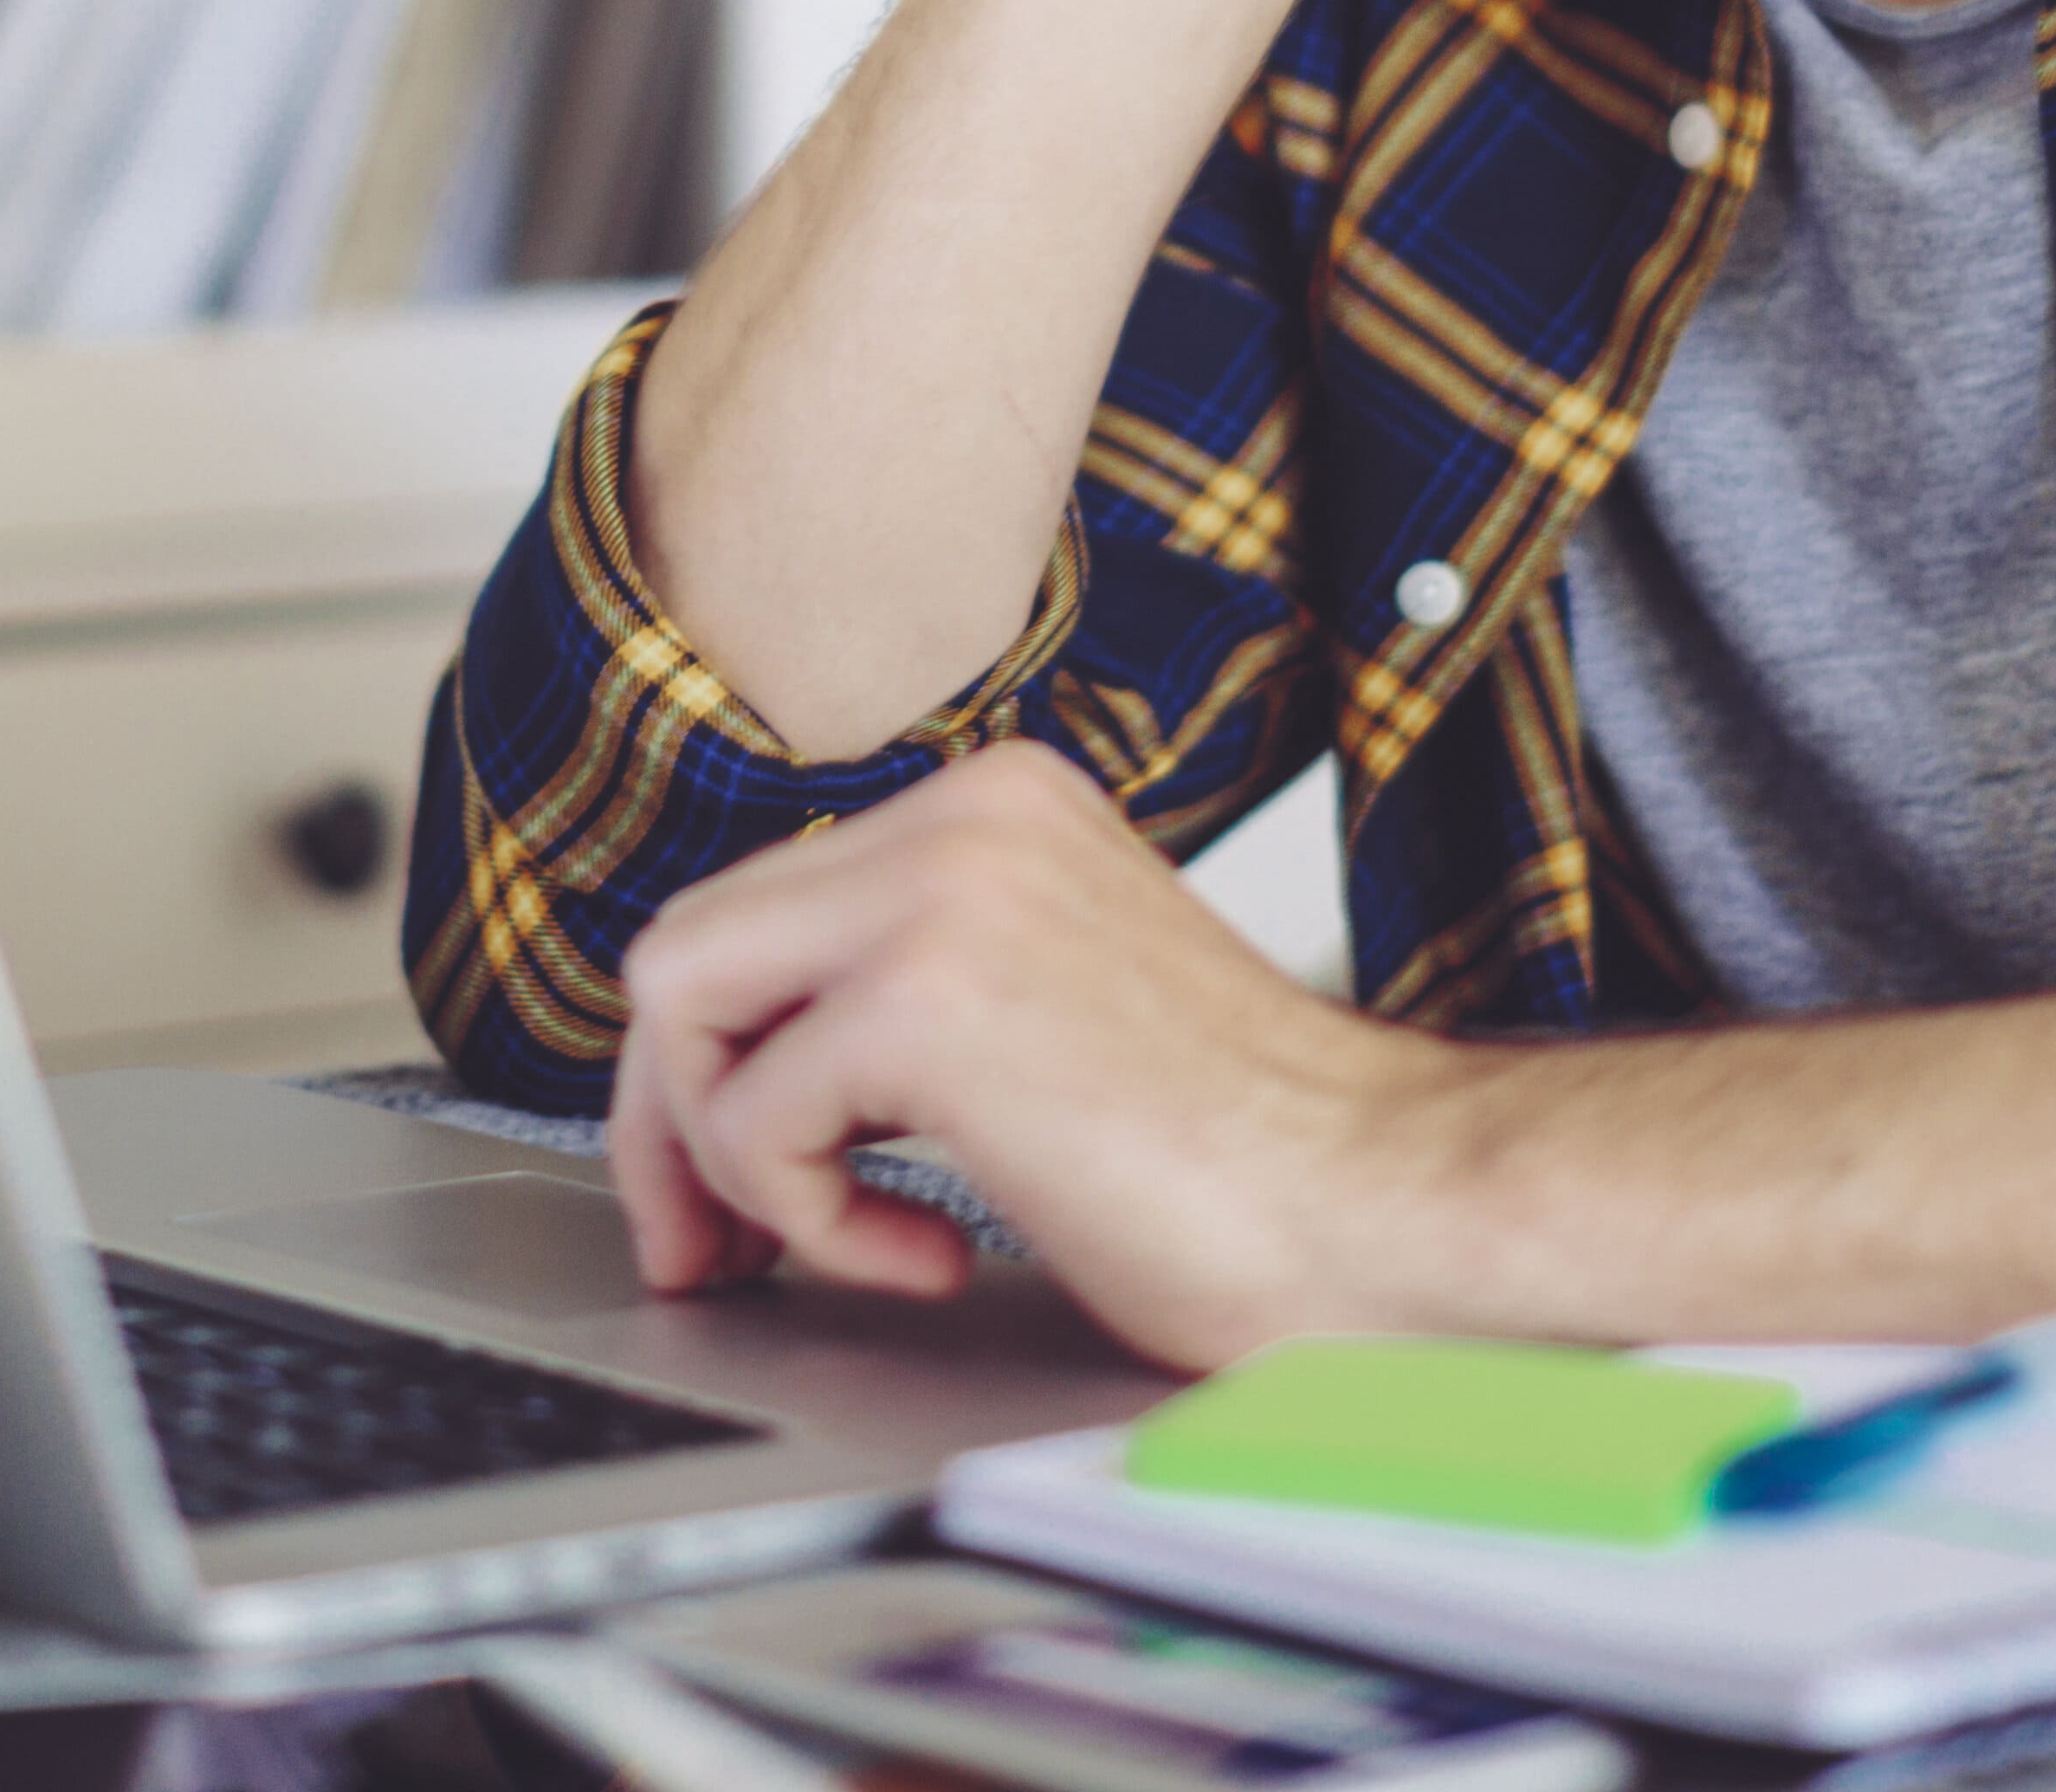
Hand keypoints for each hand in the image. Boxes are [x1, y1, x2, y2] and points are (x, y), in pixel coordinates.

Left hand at [601, 740, 1447, 1368]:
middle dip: (672, 1118)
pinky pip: (756, 1118)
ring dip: (732, 1164)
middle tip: (714, 1244)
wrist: (1383, 1208)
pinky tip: (934, 1252)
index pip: (757, 907)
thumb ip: (912, 989)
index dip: (710, 1060)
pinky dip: (814, 1221)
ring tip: (840, 1244)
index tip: (729, 1179)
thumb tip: (744, 1065)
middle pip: (687, 947)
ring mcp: (943, 890)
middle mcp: (963, 814)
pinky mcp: (929, 996)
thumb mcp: (1047, 1012)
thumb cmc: (1244, 1160)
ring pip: (683, 1009)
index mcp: (997, 804)